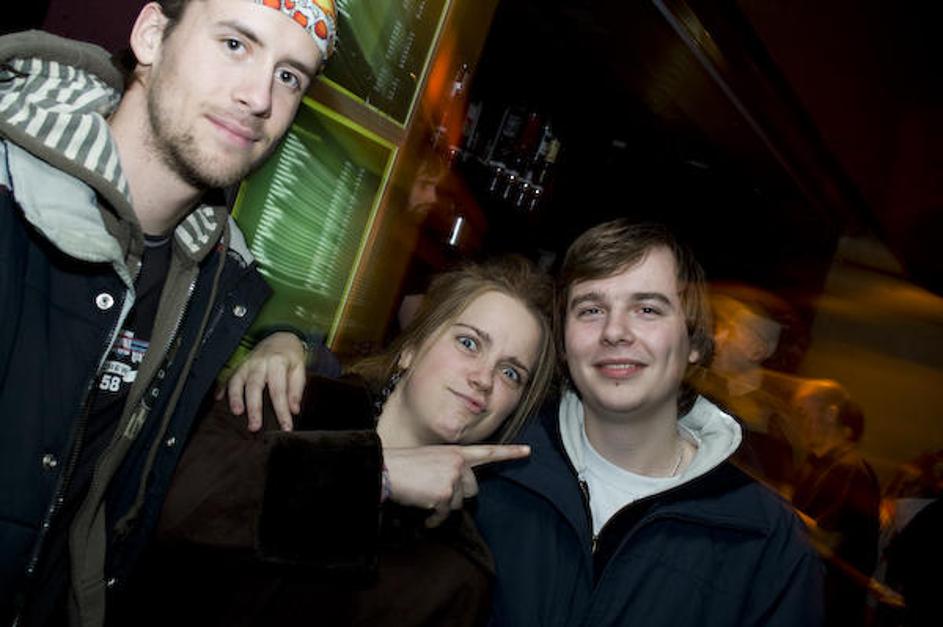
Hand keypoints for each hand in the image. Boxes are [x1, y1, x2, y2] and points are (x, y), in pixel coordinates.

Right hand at [218, 332, 306, 431]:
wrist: (280, 336)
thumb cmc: (290, 355)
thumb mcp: (300, 368)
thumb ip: (296, 389)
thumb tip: (294, 410)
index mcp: (277, 363)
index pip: (278, 391)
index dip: (281, 410)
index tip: (285, 427)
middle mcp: (259, 363)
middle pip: (254, 386)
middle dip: (254, 407)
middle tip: (255, 426)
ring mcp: (247, 364)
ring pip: (237, 380)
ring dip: (235, 397)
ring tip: (236, 412)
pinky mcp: (239, 365)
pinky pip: (228, 376)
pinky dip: (221, 387)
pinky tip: (218, 398)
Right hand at [383, 444, 530, 526]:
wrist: (386, 470)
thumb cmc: (405, 466)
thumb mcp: (433, 459)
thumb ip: (450, 467)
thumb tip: (459, 488)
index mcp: (455, 451)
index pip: (487, 451)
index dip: (509, 452)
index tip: (528, 451)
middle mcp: (458, 463)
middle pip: (473, 489)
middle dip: (457, 496)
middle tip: (436, 492)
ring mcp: (453, 478)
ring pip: (458, 503)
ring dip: (441, 507)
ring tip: (424, 497)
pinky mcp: (445, 494)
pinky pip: (444, 515)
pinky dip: (433, 518)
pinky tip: (422, 510)